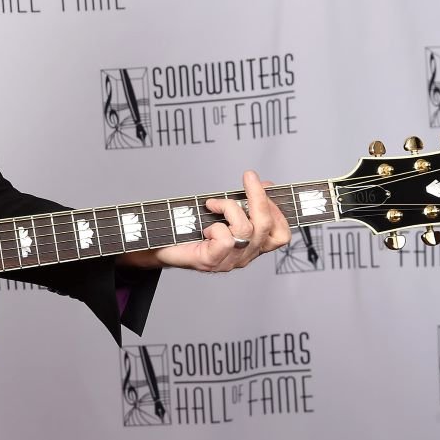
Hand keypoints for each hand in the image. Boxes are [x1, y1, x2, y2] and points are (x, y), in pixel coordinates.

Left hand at [117, 171, 290, 272]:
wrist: (158, 247)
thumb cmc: (189, 229)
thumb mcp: (220, 212)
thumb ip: (241, 202)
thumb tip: (263, 184)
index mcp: (251, 246)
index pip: (281, 235)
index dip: (278, 210)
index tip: (267, 187)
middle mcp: (244, 256)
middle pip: (267, 227)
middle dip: (259, 196)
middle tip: (248, 177)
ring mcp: (229, 262)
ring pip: (246, 229)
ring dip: (230, 208)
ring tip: (212, 205)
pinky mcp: (211, 262)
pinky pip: (226, 241)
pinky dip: (217, 227)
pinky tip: (206, 227)